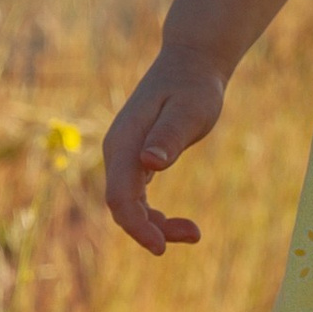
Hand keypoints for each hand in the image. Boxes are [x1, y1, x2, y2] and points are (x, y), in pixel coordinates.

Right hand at [102, 47, 225, 253]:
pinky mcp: (136, 160)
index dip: (137, 226)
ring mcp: (125, 157)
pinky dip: (157, 216)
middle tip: (194, 235)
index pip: (119, 195)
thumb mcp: (189, 110)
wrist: (191, 63)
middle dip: (150, 229)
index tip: (162, 247)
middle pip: (122, 205)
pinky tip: (183, 225)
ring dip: (156, 225)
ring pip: (130, 205)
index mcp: (124, 142)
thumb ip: (169, 136)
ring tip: (194, 233)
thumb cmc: (193, 86)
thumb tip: (149, 164)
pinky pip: (138, 198)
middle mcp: (117, 151)